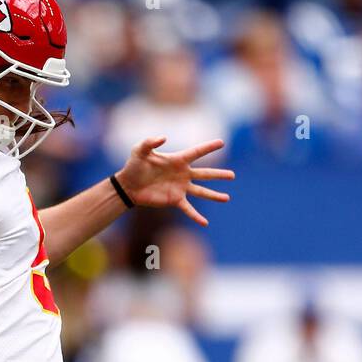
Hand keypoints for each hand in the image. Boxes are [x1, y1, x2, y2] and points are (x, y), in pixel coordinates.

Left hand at [115, 137, 233, 226]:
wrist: (128, 185)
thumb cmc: (134, 165)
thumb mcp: (140, 150)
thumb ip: (150, 142)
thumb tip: (163, 138)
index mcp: (177, 160)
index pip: (197, 152)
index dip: (209, 147)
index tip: (222, 142)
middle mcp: (183, 174)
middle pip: (205, 174)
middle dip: (219, 175)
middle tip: (233, 175)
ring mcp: (180, 188)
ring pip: (201, 192)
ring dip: (214, 195)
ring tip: (227, 198)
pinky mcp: (174, 200)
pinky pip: (188, 209)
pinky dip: (196, 216)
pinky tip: (205, 223)